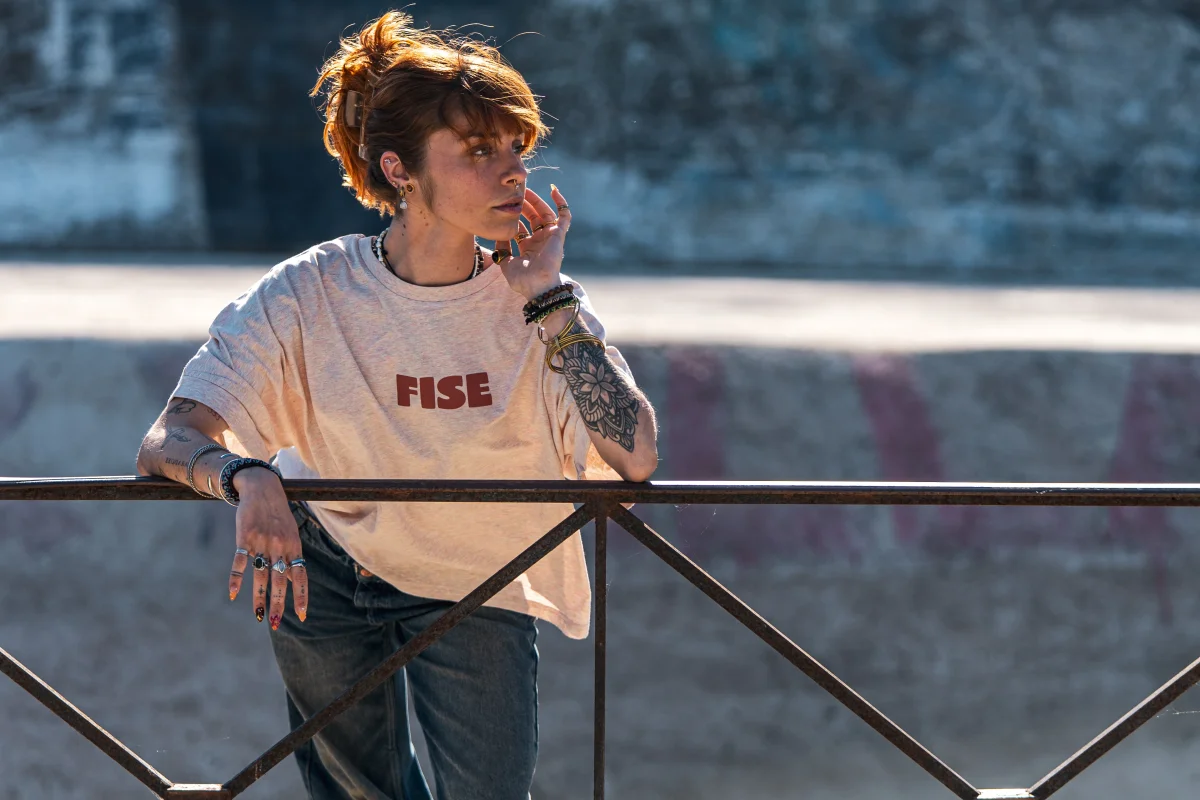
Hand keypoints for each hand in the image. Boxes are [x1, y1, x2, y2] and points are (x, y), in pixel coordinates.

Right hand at [227, 468, 306, 628]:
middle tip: (274, 623)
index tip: (301, 615)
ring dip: (259, 597)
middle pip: (280, 580)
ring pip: (261, 575)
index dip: (301, 596)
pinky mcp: (244, 538)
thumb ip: (291, 555)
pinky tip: (233, 594)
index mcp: (294, 547)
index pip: (300, 576)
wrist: (263, 489)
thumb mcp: (291, 533)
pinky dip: (236, 579)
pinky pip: (240, 562)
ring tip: (258, 615)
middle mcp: (280, 546)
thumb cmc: (279, 515)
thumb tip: (292, 579)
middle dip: (278, 603)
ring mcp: (262, 542)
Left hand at [498, 185, 572, 299]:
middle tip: (515, 193)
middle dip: (524, 205)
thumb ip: (501, 249)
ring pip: (545, 213)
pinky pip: (564, 216)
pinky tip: (554, 190)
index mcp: (528, 248)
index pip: (521, 228)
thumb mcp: (506, 263)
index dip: (514, 217)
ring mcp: (550, 237)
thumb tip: (497, 235)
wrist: (537, 287)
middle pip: (533, 218)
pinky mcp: (559, 235)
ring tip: (526, 190)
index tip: (504, 206)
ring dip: (537, 201)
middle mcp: (540, 241)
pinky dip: (561, 203)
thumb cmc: (522, 280)